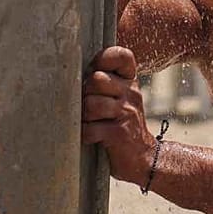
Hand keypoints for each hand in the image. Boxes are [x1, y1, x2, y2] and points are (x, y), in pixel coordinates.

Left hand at [81, 47, 153, 185]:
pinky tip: (93, 137)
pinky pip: (90, 128)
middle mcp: (131, 93)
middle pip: (96, 79)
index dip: (103, 60)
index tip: (95, 72)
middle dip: (85, 94)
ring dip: (84, 117)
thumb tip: (69, 72)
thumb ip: (103, 82)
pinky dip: (86, 135)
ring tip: (92, 123)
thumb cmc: (122, 125)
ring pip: (90, 104)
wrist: (144, 157)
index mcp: (130, 81)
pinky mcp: (119, 133)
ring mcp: (127, 113)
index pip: (121, 56)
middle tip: (89, 108)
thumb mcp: (120, 98)